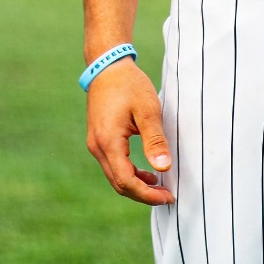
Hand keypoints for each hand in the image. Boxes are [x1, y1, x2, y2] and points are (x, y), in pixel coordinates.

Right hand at [84, 58, 172, 205]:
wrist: (107, 67)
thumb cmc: (129, 85)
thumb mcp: (148, 110)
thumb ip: (155, 140)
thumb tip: (164, 168)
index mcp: (109, 142)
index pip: (127, 181)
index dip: (147, 194)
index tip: (168, 196)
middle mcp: (97, 147)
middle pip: (119, 184)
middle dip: (143, 194)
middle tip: (167, 196)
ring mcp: (95, 144)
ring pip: (114, 177)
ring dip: (136, 185)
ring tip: (160, 186)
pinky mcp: (98, 140)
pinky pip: (112, 166)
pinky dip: (129, 174)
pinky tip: (146, 172)